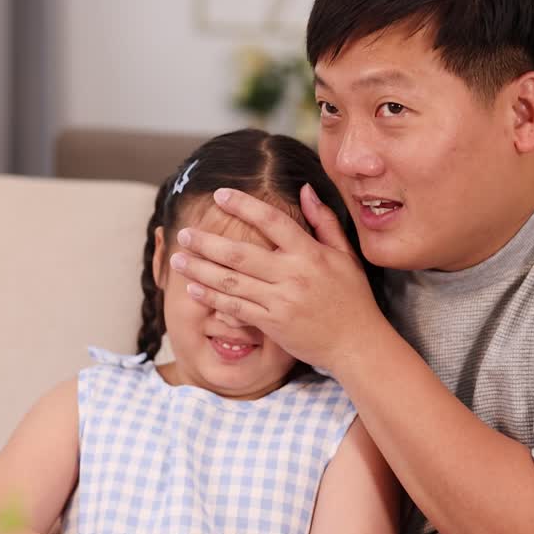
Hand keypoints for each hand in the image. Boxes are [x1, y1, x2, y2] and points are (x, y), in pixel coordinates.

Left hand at [171, 184, 387, 369]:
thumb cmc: (352, 298)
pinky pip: (236, 308)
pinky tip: (193, 288)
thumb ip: (323, 221)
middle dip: (207, 242)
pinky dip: (212, 298)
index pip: (272, 221)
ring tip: (177, 259)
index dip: (244, 205)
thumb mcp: (345, 255)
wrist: (356, 344)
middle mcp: (293, 274)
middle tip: (184, 233)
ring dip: (200, 269)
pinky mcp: (272, 324)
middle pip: (240, 253)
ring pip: (231, 281)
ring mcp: (281, 301)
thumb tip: (305, 189)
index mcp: (310, 253)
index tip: (220, 195)